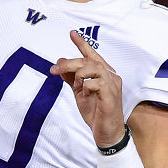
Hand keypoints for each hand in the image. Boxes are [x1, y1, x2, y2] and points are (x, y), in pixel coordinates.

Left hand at [51, 31, 125, 147]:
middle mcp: (111, 76)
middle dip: (70, 63)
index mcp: (103, 75)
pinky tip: (85, 94)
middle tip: (55, 69)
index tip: (72, 33)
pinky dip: (86, 86)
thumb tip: (60, 63)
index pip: (92, 56)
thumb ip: (71, 79)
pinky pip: (97, 83)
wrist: (106, 134)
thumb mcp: (80, 93)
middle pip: (89, 61)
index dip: (82, 44)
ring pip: (94, 68)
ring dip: (78, 73)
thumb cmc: (96, 113)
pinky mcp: (111, 96)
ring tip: (74, 85)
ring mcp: (112, 85)